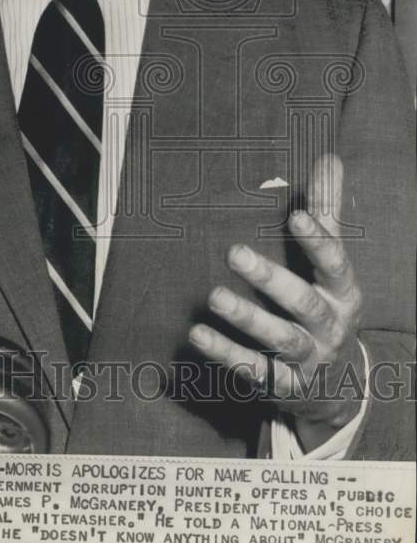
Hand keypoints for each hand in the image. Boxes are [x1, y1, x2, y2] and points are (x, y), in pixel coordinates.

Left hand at [189, 154, 363, 451]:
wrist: (338, 383)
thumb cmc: (327, 303)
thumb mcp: (332, 263)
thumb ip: (327, 211)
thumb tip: (329, 158)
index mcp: (344, 292)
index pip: (335, 264)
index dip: (318, 240)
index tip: (295, 215)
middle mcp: (331, 326)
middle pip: (303, 303)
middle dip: (270, 279)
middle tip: (234, 253)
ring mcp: (309, 359)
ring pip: (280, 339)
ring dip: (246, 317)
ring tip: (214, 296)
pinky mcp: (284, 384)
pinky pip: (254, 370)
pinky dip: (225, 353)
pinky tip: (198, 334)